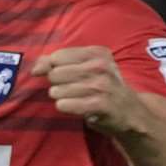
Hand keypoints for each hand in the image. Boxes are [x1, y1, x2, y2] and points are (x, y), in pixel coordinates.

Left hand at [33, 46, 147, 136]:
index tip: (60, 76)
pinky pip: (65, 104)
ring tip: (74, 99)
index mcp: (97, 53)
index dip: (52, 68)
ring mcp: (102, 85)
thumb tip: (35, 68)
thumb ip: (57, 63)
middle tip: (71, 89)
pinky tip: (74, 106)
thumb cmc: (103, 88)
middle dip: (57, 84)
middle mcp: (101, 66)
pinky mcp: (100, 104)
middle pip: (55, 73)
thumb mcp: (86, 68)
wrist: (130, 112)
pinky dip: (65, 107)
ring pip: (58, 90)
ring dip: (61, 97)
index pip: (57, 56)